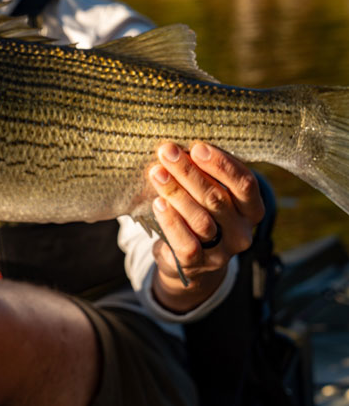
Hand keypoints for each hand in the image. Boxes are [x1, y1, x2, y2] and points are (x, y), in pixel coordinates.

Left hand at [148, 141, 263, 312]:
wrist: (188, 259)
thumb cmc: (198, 212)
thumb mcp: (208, 193)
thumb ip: (204, 174)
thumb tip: (179, 145)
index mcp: (252, 208)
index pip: (245, 183)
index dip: (221, 164)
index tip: (196, 147)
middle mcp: (242, 230)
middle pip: (217, 198)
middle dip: (189, 172)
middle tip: (167, 152)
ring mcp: (222, 250)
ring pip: (201, 220)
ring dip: (176, 193)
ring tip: (157, 173)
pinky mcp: (199, 263)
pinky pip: (186, 243)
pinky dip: (171, 221)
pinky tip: (158, 203)